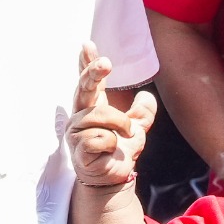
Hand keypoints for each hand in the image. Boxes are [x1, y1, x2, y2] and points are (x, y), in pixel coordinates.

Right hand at [68, 43, 156, 187]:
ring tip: (125, 137)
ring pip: (101, 115)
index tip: (87, 45)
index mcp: (93, 107)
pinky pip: (100, 138)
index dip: (87, 63)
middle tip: (106, 62)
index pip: (89, 81)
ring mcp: (77, 133)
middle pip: (84, 88)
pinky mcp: (79, 150)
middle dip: (93, 73)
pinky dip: (112, 144)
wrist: (114, 178)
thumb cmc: (119, 149)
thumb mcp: (136, 128)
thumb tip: (146, 95)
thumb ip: (142, 112)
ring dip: (121, 125)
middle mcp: (81, 116)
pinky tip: (109, 152)